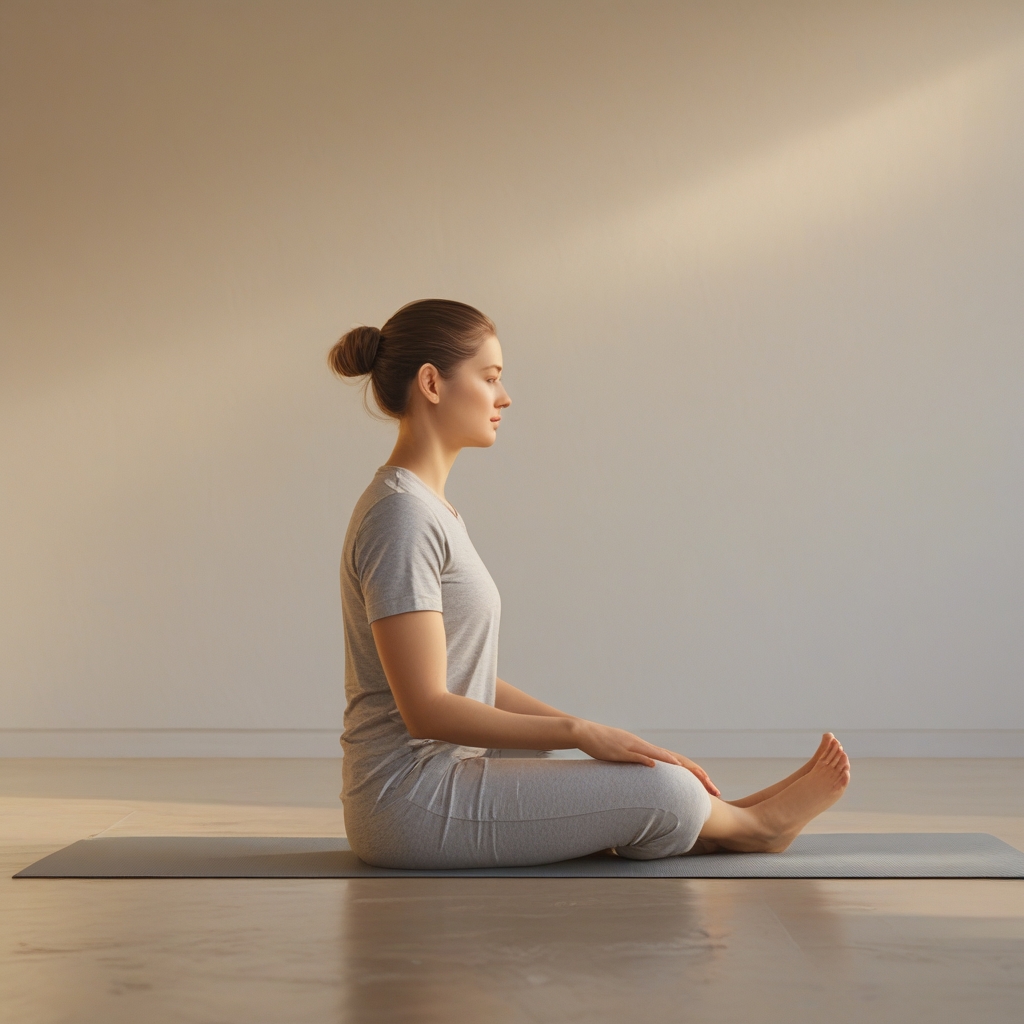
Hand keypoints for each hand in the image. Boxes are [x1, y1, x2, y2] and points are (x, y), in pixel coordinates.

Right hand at [573, 721, 719, 795]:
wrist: (585, 732)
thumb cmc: (603, 746)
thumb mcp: (624, 757)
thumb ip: (637, 765)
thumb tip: (649, 777)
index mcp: (648, 750)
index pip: (677, 763)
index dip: (694, 774)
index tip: (709, 786)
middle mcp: (645, 747)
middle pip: (676, 760)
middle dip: (696, 774)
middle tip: (713, 787)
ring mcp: (633, 747)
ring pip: (659, 755)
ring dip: (675, 764)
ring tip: (692, 773)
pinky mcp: (620, 749)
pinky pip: (636, 755)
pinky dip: (647, 760)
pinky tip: (656, 765)